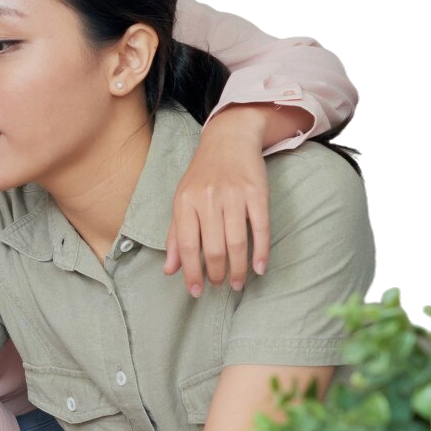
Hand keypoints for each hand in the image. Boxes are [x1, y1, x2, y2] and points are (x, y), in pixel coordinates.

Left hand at [165, 107, 273, 294]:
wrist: (229, 139)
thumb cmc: (202, 175)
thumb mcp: (182, 200)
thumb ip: (175, 235)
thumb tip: (170, 270)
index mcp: (185, 202)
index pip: (186, 245)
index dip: (191, 272)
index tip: (196, 291)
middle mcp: (207, 198)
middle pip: (212, 247)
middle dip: (216, 273)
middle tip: (220, 285)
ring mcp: (233, 195)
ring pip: (236, 241)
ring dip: (238, 268)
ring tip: (237, 283)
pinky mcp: (256, 192)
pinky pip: (260, 228)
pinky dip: (261, 251)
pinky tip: (259, 268)